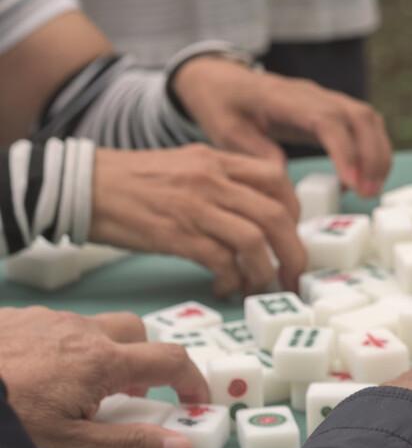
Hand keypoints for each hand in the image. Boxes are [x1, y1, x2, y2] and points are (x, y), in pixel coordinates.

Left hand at [0, 307, 209, 447]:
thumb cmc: (8, 423)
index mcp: (103, 361)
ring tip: (75, 391)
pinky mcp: (13, 319)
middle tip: (132, 393)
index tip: (196, 402)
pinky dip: (62, 349)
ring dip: (100, 354)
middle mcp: (81, 331)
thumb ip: (132, 445)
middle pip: (136, 331)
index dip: (193, 380)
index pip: (171, 359)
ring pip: (92, 328)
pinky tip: (36, 376)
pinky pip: (53, 327)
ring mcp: (45, 320)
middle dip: (146, 358)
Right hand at [91, 145, 306, 297]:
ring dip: (265, 271)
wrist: (81, 185)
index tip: (292, 236)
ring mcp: (194, 207)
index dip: (295, 212)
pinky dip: (231, 279)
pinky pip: (221, 261)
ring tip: (258, 287)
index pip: (278, 180)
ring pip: (255, 242)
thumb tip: (257, 214)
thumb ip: (223, 182)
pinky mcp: (175, 234)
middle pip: (277, 216)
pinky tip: (225, 287)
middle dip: (294, 252)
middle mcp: (212, 180)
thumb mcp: (186, 165)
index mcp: (217, 160)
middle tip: (294, 275)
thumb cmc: (133, 181)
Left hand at [172, 56, 392, 196]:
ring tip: (371, 190)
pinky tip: (362, 178)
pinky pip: (365, 126)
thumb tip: (285, 176)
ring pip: (369, 120)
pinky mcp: (333, 109)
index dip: (344, 151)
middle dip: (372, 157)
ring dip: (378, 155)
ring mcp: (327, 99)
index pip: (327, 120)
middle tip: (368, 194)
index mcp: (284, 98)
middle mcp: (314, 94)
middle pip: (360, 117)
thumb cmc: (224, 106)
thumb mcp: (227, 132)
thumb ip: (257, 152)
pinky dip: (373, 151)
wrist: (222, 81)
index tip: (350, 183)